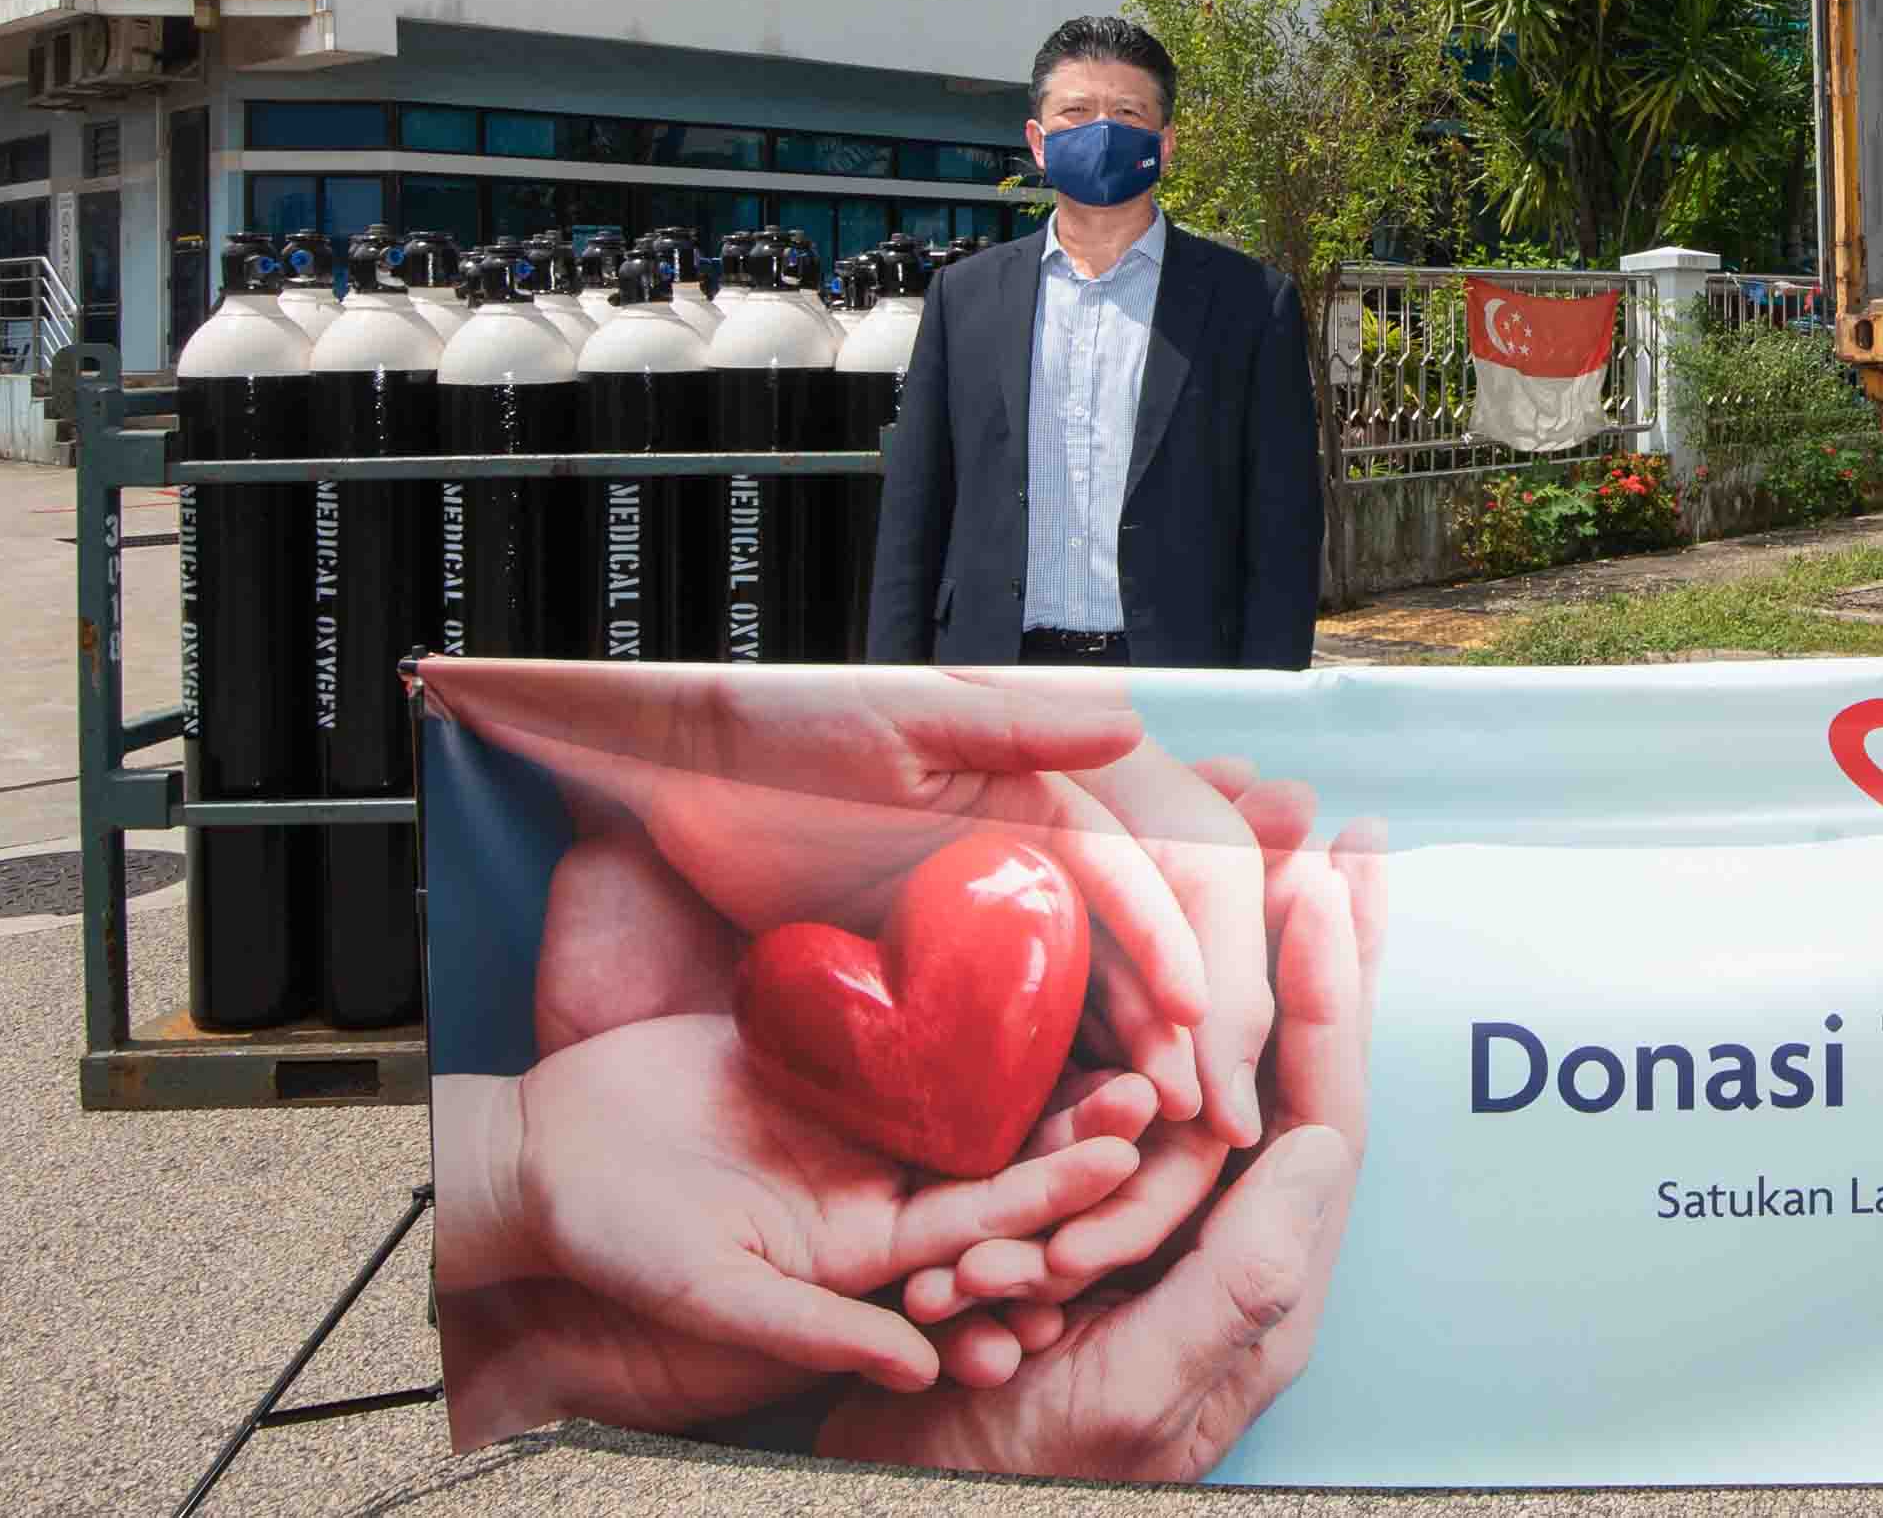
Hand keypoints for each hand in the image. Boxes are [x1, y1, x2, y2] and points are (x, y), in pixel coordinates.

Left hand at [431, 660, 1214, 1113]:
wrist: (677, 764)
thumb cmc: (788, 718)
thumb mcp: (900, 710)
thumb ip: (1012, 721)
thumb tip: (1127, 724)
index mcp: (1043, 810)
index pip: (1139, 882)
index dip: (1175, 950)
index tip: (1202, 1022)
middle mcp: (1029, 883)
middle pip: (1131, 969)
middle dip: (1176, 1040)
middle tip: (1204, 1121)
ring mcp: (980, 946)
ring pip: (1078, 1026)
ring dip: (1118, 1088)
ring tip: (1142, 1152)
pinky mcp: (925, 996)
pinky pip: (996, 1063)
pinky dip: (1033, 1113)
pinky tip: (1050, 1171)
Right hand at [431, 1021, 1144, 1425]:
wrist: (555, 1154)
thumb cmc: (619, 1237)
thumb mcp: (711, 1293)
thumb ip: (813, 1328)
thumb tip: (914, 1371)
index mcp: (873, 1250)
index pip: (981, 1228)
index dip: (1049, 1202)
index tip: (1122, 1170)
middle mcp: (888, 1182)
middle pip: (999, 1154)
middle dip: (1077, 1132)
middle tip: (1159, 1092)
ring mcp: (869, 1113)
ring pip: (977, 1087)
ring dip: (1047, 1068)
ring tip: (1123, 1031)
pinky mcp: (842, 1048)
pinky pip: (919, 1024)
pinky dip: (974, 1005)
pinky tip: (1035, 967)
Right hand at [817, 820, 1383, 1481]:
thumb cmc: (1018, 1492)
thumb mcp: (1132, 1397)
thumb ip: (1239, 1283)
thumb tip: (1316, 1149)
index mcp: (1255, 1291)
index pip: (1317, 1109)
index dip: (1331, 991)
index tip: (1330, 882)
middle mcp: (1219, 1255)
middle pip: (1288, 1072)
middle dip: (1316, 956)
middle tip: (1337, 843)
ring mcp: (1152, 1244)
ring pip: (1214, 1076)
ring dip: (1244, 975)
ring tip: (1274, 872)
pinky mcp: (1083, 1239)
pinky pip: (1123, 1119)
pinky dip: (1146, 1027)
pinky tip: (1151, 956)